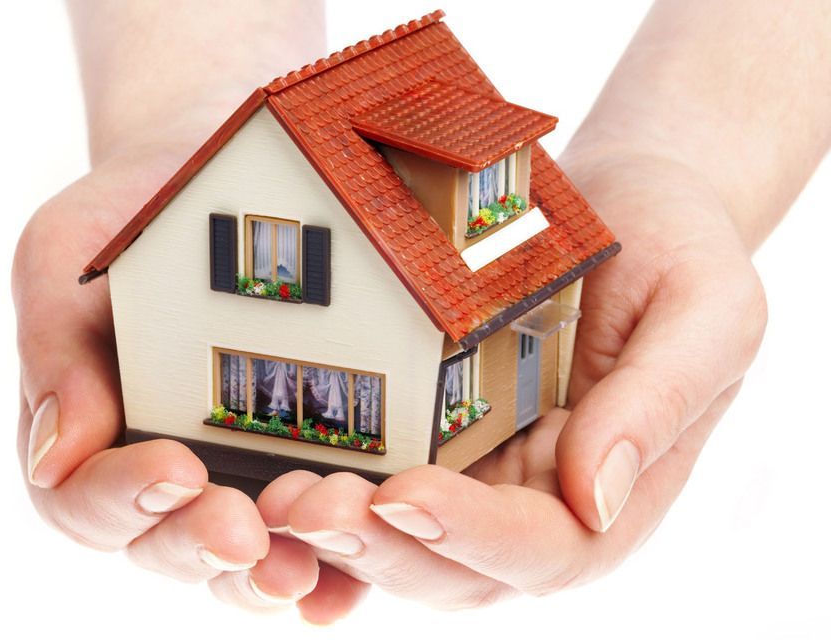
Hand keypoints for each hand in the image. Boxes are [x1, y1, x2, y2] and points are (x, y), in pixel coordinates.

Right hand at [12, 146, 325, 605]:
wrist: (214, 180)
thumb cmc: (128, 220)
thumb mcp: (66, 261)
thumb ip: (53, 351)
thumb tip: (53, 456)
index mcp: (86, 439)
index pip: (84, 501)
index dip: (124, 497)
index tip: (176, 466)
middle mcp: (158, 479)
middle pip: (167, 547)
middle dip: (203, 544)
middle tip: (245, 530)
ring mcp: (234, 482)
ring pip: (244, 562)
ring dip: (272, 568)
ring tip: (307, 561)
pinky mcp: (304, 471)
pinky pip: (317, 539)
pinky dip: (335, 567)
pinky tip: (354, 569)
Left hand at [260, 153, 767, 607]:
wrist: (627, 206)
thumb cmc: (678, 253)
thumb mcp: (705, 313)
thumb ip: (657, 404)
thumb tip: (594, 499)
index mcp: (610, 493)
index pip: (545, 547)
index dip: (473, 534)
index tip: (406, 496)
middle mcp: (533, 502)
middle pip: (454, 566)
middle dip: (380, 547)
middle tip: (307, 507)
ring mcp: (474, 476)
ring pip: (399, 541)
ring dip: (335, 533)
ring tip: (275, 496)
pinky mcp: (427, 437)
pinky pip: (371, 485)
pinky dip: (323, 498)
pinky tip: (268, 480)